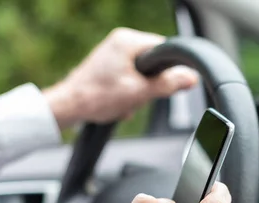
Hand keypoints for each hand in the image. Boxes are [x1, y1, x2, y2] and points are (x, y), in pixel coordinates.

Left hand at [43, 27, 197, 128]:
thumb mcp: (139, 92)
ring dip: (136, 93)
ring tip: (122, 102)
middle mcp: (119, 41)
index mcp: (127, 40)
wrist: (68, 107)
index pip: (163, 49)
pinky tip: (116, 103)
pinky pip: (128, 78)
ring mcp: (111, 53)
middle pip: (152, 64)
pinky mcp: (106, 66)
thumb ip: (167, 84)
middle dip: (147, 85)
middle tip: (136, 97)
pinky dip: (125, 93)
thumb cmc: (96, 97)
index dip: (167, 70)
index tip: (162, 86)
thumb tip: (190, 77)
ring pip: (140, 74)